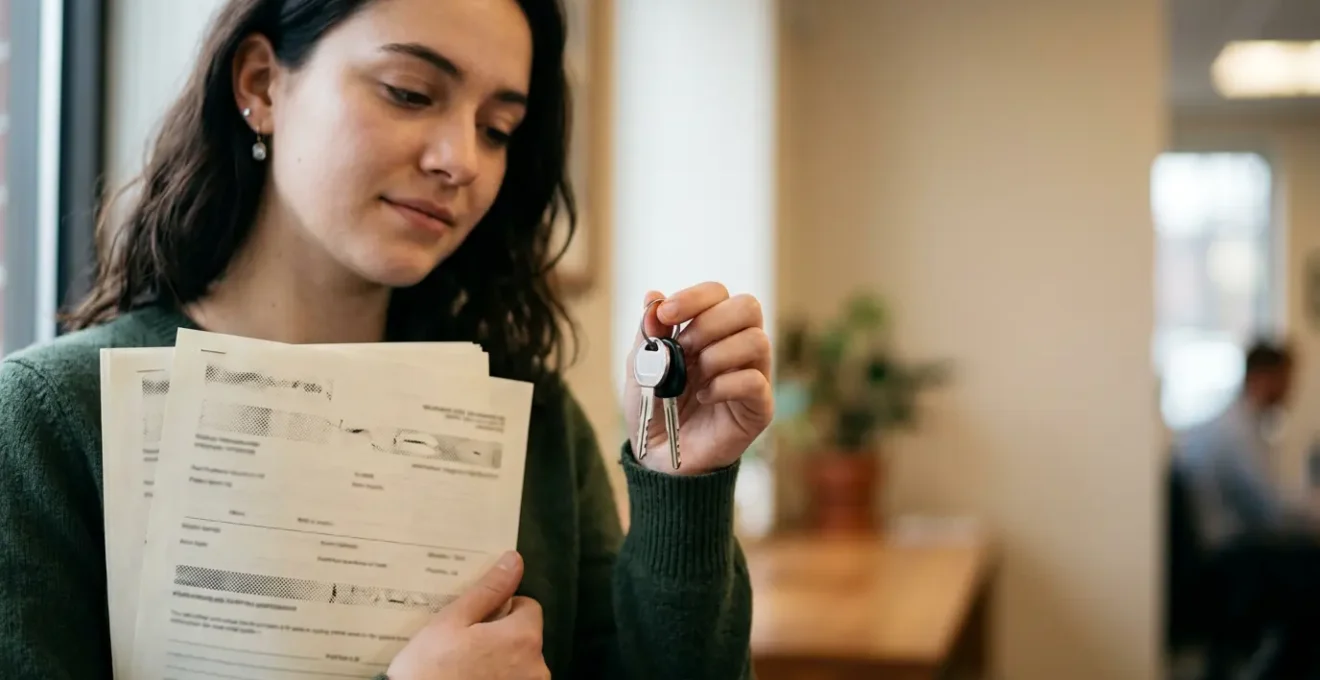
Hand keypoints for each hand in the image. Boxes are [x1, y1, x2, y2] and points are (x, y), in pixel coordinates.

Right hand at [384, 551, 547, 679]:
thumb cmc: (431, 669)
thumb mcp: (452, 622)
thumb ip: (488, 591)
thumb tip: (514, 561)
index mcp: (523, 637)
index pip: (528, 607)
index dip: (502, 609)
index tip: (477, 621)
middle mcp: (537, 666)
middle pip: (525, 637)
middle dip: (502, 636)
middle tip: (466, 644)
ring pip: (520, 663)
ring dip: (501, 661)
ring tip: (466, 667)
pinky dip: (498, 679)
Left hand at [624, 283, 773, 474]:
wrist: (659, 455)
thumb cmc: (655, 405)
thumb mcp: (642, 365)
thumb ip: (649, 332)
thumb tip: (653, 295)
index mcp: (710, 329)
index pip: (718, 293)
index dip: (694, 297)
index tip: (666, 314)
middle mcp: (737, 346)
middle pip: (748, 306)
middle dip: (711, 322)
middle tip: (685, 346)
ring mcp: (752, 374)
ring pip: (758, 341)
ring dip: (718, 354)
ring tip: (695, 376)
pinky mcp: (759, 406)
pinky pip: (755, 382)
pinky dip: (724, 386)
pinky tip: (704, 397)